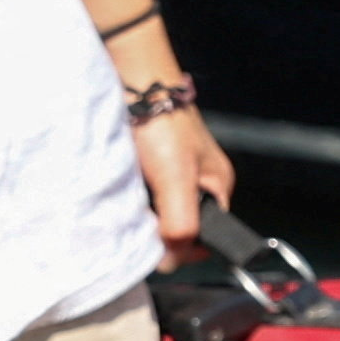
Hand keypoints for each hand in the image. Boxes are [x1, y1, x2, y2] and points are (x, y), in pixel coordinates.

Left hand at [127, 100, 233, 258]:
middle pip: (179, 227)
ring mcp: (173, 173)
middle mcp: (198, 182)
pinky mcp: (150, 164)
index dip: (181, 250)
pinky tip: (121, 191)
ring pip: (157, 213)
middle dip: (158, 231)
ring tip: (128, 203)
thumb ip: (181, 223)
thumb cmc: (163, 125)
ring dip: (141, 214)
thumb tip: (171, 259)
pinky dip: (130, 198)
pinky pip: (141, 195)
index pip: (205, 239)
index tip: (158, 247)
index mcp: (218, 187)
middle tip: (137, 221)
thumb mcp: (178, 180)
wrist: (135, 82)